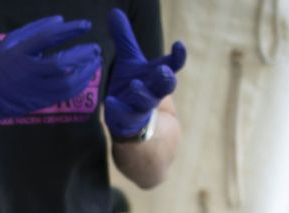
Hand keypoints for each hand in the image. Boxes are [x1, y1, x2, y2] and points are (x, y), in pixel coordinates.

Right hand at [0, 15, 101, 124]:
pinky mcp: (40, 102)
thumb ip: (35, 29)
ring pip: (66, 83)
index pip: (47, 39)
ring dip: (85, 73)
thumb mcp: (11, 41)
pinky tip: (87, 76)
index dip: (69, 31)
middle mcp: (27, 72)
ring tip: (96, 62)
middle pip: (61, 64)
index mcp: (19, 54)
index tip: (86, 25)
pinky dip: (79, 85)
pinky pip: (65, 94)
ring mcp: (34, 89)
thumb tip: (60, 20)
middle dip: (82, 55)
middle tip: (96, 48)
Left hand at [103, 7, 185, 139]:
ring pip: (147, 102)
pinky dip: (118, 109)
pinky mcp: (128, 121)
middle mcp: (153, 91)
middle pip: (165, 85)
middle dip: (165, 78)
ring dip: (143, 93)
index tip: (178, 45)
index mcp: (157, 75)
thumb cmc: (132, 87)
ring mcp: (142, 108)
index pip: (173, 65)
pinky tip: (111, 103)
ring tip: (135, 85)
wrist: (129, 124)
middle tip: (163, 72)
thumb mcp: (129, 61)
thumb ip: (124, 39)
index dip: (178, 56)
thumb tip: (114, 12)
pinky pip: (125, 116)